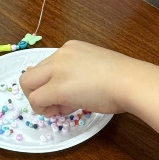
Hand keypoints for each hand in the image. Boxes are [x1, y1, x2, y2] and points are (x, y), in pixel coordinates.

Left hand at [19, 40, 135, 115]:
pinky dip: (42, 109)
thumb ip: (78, 74)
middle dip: (39, 91)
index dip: (52, 83)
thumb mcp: (96, 68)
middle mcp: (61, 54)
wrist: (130, 82)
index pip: (47, 66)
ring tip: (61, 108)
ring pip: (27, 83)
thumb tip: (67, 93)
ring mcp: (57, 69)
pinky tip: (62, 111)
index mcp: (71, 48)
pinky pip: (35, 99)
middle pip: (32, 73)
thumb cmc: (122, 78)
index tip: (68, 93)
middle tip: (57, 104)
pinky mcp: (56, 87)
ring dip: (38, 100)